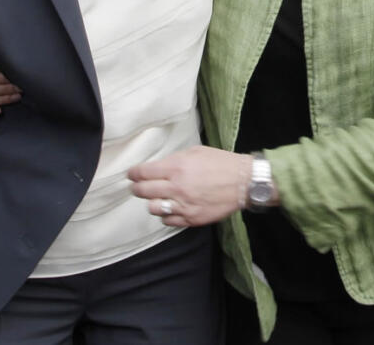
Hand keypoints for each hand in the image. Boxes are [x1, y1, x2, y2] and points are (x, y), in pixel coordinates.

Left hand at [128, 146, 254, 227]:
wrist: (243, 182)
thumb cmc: (221, 163)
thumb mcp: (196, 152)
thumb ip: (175, 160)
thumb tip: (158, 167)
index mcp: (177, 167)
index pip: (143, 173)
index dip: (133, 174)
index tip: (131, 175)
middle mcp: (177, 187)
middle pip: (143, 191)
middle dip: (136, 188)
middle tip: (137, 187)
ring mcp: (183, 205)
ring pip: (153, 208)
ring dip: (152, 202)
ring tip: (157, 198)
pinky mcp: (191, 219)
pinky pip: (168, 221)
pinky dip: (167, 215)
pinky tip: (172, 208)